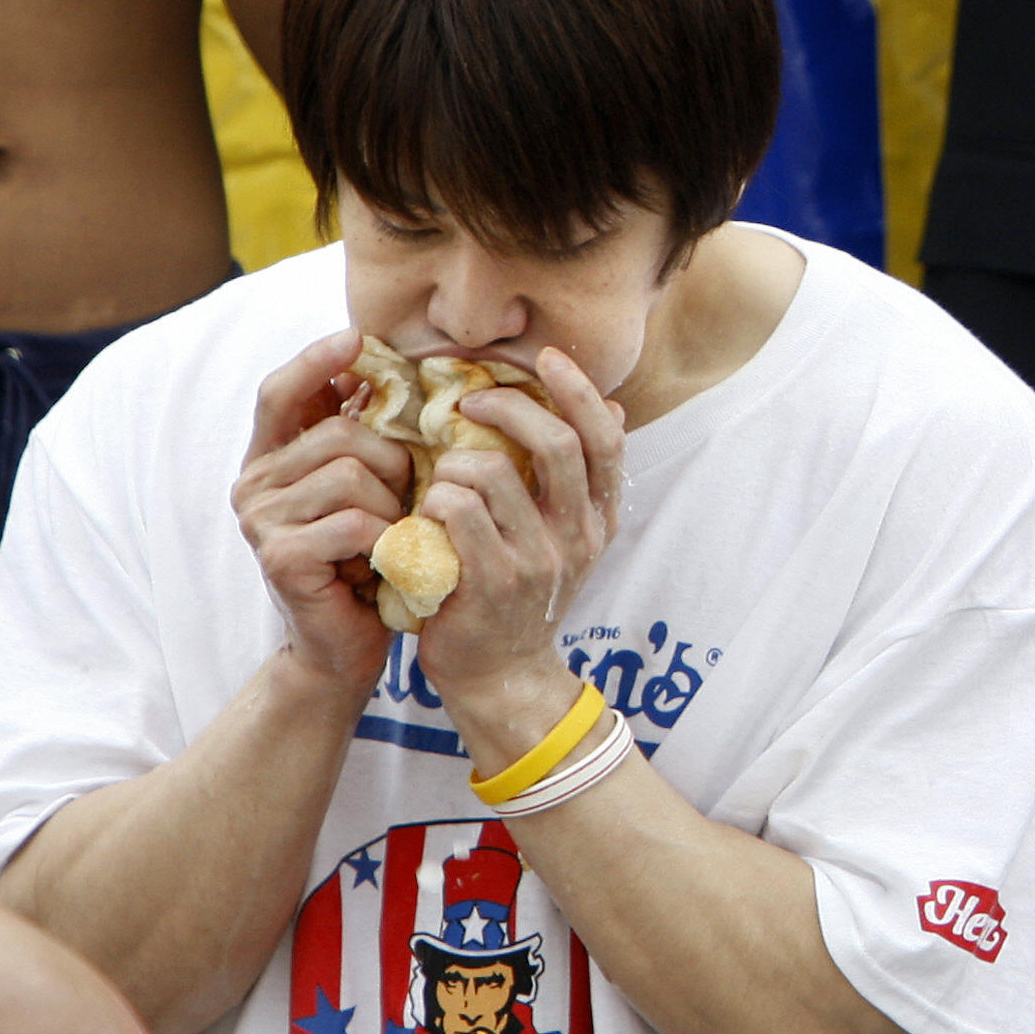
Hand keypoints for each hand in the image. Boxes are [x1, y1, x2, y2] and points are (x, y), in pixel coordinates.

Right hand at [229, 329, 412, 695]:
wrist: (345, 644)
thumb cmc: (367, 559)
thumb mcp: (368, 489)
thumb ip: (361, 435)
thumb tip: (371, 368)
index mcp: (272, 458)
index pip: (280, 391)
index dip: (316, 360)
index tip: (356, 337)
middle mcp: (253, 483)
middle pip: (340, 434)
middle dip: (394, 462)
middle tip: (404, 501)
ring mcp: (260, 521)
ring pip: (351, 475)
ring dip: (392, 505)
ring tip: (390, 535)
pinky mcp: (278, 557)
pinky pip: (355, 522)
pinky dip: (387, 538)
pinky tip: (385, 559)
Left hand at [411, 348, 626, 755]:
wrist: (502, 676)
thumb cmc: (521, 594)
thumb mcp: (566, 537)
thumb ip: (580, 479)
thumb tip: (610, 406)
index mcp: (600, 518)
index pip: (605, 438)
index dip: (579, 390)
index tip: (548, 358)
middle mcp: (579, 537)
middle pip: (556, 443)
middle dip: (506, 408)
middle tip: (470, 402)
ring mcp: (538, 561)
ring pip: (492, 473)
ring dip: (453, 463)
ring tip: (438, 478)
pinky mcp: (491, 582)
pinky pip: (455, 511)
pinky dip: (432, 500)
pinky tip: (423, 514)